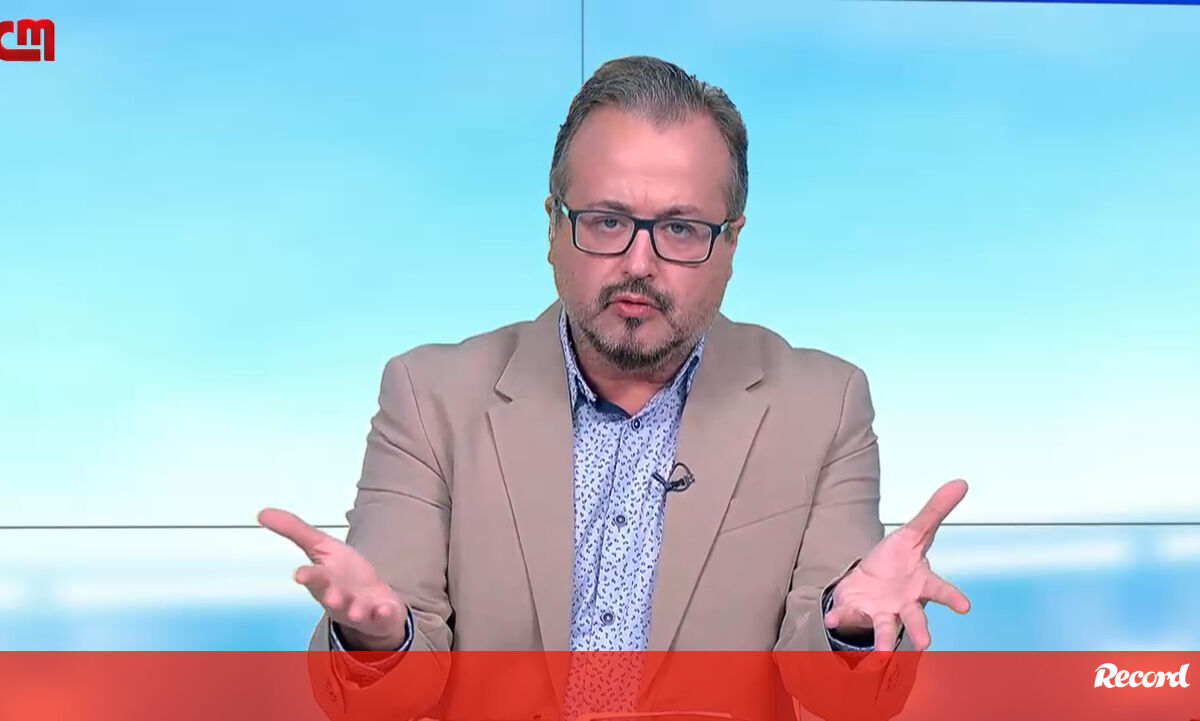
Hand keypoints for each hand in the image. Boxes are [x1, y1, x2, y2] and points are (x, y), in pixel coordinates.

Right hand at [258, 507, 408, 650]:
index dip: (309, 576)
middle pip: (333, 597)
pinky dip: (384, 614)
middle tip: (331, 597)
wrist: (372, 602)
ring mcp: (361, 607)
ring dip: (355, 609)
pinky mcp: (381, 614)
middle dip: (331, 596)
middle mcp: (340, 597)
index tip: (301, 574)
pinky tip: (385, 610)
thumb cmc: (344, 574)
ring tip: (356, 610)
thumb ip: (295, 530)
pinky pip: (383, 616)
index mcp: (324, 580)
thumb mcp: (322, 547)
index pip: (314, 578)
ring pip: (355, 610)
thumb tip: (261, 512)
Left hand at [824, 479, 970, 651]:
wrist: (873, 580)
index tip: (965, 606)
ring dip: (883, 641)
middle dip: (920, 630)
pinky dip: (840, 618)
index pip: (940, 590)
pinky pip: (848, 615)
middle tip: (925, 643)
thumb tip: (962, 481)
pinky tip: (831, 619)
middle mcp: (905, 603)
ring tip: (881, 656)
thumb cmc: (900, 559)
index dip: (953, 597)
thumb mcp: (915, 531)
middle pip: (915, 617)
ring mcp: (882, 611)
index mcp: (921, 583)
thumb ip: (936, 510)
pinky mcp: (859, 612)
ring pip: (885, 629)